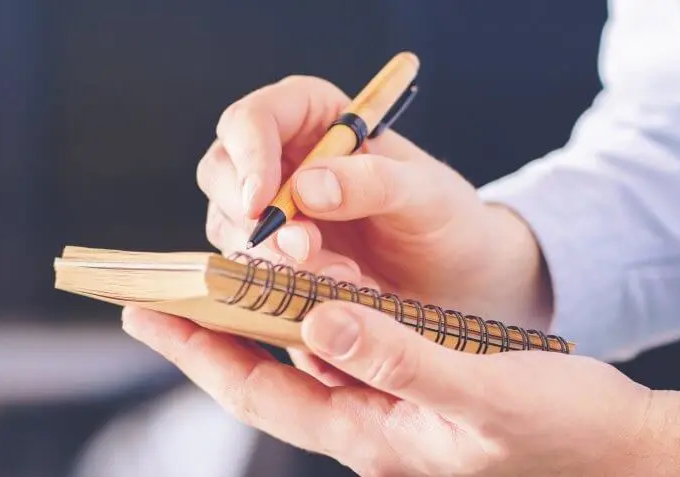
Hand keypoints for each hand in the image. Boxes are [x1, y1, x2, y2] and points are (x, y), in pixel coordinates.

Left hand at [122, 302, 679, 475]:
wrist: (622, 451)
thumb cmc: (562, 432)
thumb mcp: (479, 395)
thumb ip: (400, 361)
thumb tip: (321, 322)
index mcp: (373, 439)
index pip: (262, 393)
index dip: (201, 354)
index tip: (151, 314)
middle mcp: (371, 429)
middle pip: (269, 379)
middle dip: (211, 338)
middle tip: (162, 296)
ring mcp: (393, 413)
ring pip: (305, 364)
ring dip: (260, 326)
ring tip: (219, 285)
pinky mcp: (418, 393)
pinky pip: (349, 354)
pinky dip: (315, 324)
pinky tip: (306, 298)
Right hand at [198, 74, 551, 384]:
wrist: (457, 280)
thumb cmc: (447, 220)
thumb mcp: (427, 194)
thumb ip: (375, 181)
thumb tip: (307, 187)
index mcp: (317, 120)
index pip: (255, 119)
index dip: (248, 154)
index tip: (261, 202)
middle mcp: (284, 162)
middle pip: (223, 174)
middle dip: (255, 217)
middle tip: (303, 251)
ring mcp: (274, 215)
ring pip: (231, 230)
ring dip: (275, 260)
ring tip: (345, 278)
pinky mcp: (276, 263)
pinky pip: (251, 274)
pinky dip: (283, 288)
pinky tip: (331, 296)